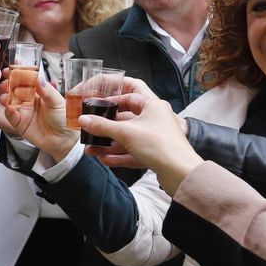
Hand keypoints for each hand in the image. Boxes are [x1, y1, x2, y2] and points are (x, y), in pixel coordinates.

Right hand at [0, 76, 78, 159]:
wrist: (64, 140)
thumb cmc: (64, 119)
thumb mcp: (57, 101)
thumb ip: (46, 91)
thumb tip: (38, 78)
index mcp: (38, 91)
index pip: (27, 79)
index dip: (21, 72)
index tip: (15, 64)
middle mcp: (28, 100)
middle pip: (15, 88)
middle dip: (9, 82)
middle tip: (5, 77)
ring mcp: (23, 111)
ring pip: (10, 101)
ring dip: (6, 96)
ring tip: (6, 95)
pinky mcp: (19, 123)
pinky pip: (11, 116)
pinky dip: (9, 112)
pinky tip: (10, 108)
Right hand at [78, 78, 199, 193]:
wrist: (181, 173)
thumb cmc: (161, 146)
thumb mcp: (126, 133)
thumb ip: (103, 126)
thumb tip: (84, 120)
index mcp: (152, 105)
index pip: (129, 92)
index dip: (111, 94)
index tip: (96, 98)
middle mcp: (154, 119)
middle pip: (125, 117)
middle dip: (106, 124)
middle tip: (90, 126)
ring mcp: (154, 137)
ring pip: (127, 137)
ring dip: (109, 143)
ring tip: (91, 148)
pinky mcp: (154, 154)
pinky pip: (132, 152)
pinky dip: (118, 155)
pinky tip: (104, 159)